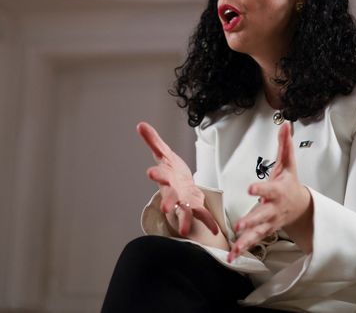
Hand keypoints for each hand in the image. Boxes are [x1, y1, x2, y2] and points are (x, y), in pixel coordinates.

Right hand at [138, 122, 219, 236]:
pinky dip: (208, 223)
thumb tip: (140, 124)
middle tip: (164, 208)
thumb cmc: (171, 170)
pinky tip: (214, 231)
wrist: (181, 185)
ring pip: (182, 211)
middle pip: (169, 197)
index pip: (160, 174)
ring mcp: (183, 201)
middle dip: (167, 202)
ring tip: (182, 230)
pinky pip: (202, 216)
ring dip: (183, 219)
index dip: (156, 174)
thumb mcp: (164, 152)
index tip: (150, 173)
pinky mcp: (195, 207)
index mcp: (166, 177)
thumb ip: (153, 140)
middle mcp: (173, 192)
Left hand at [228, 122, 311, 261]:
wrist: (302, 207)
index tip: (251, 189)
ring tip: (236, 247)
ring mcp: (269, 222)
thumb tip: (285, 124)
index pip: (268, 189)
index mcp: (277, 191)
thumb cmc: (290, 183)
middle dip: (251, 221)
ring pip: (258, 232)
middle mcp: (273, 209)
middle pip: (262, 215)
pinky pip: (253, 241)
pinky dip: (243, 250)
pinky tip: (232, 256)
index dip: (260, 189)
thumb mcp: (289, 164)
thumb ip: (284, 145)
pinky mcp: (265, 231)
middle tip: (240, 225)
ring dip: (247, 240)